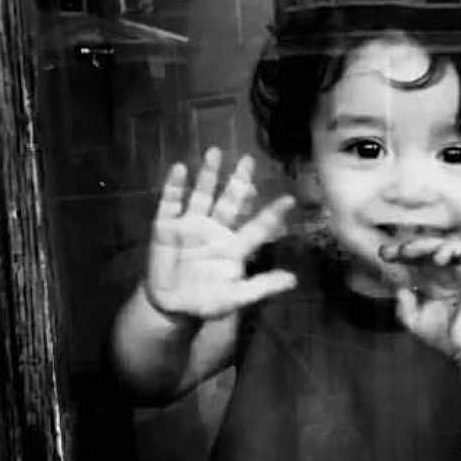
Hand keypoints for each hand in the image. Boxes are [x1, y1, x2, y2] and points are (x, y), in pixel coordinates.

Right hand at [145, 148, 297, 321]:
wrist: (170, 307)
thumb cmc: (205, 301)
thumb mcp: (235, 298)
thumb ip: (261, 287)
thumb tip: (293, 280)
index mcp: (235, 245)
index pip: (257, 226)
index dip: (272, 213)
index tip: (288, 199)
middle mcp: (216, 229)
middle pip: (230, 201)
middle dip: (238, 181)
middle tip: (248, 161)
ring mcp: (191, 224)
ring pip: (203, 194)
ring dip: (209, 174)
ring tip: (215, 153)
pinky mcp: (166, 226)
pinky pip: (171, 202)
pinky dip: (174, 186)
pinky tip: (180, 169)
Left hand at [379, 236, 460, 359]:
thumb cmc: (452, 339)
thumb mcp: (417, 322)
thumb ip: (404, 307)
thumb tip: (398, 288)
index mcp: (435, 286)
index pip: (416, 265)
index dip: (399, 258)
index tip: (383, 256)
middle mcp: (448, 276)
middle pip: (426, 253)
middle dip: (407, 248)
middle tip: (390, 251)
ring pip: (443, 246)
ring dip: (424, 245)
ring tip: (408, 251)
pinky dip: (449, 248)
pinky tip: (436, 258)